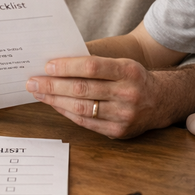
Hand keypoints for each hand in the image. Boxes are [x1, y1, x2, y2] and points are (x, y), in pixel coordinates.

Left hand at [26, 56, 159, 138]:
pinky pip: (86, 122)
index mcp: (128, 70)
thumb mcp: (121, 63)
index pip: (91, 66)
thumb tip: (57, 64)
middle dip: (53, 85)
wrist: (162, 101)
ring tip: (38, 93)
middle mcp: (128, 93)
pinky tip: (54, 104)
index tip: (47, 66)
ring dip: (55, 100)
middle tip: (33, 81)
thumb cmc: (133, 78)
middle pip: (82, 89)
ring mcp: (124, 115)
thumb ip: (94, 63)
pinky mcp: (119, 131)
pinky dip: (66, 112)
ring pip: (81, 108)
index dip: (67, 66)